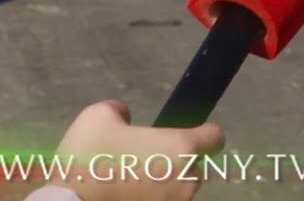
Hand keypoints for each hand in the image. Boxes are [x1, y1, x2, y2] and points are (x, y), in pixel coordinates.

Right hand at [52, 101, 223, 200]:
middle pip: (193, 165)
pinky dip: (150, 198)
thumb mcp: (98, 117)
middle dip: (174, 162)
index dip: (204, 132)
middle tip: (143, 160)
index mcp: (181, 148)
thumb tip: (125, 118)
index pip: (215, 137)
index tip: (186, 133)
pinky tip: (124, 195)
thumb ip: (121, 111)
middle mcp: (187, 179)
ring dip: (162, 183)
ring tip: (129, 180)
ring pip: (179, 188)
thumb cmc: (88, 160)